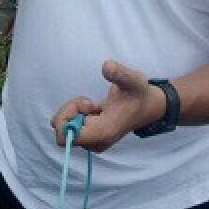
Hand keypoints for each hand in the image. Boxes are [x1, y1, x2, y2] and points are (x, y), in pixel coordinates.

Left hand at [49, 61, 166, 152]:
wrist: (146, 107)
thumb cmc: (139, 94)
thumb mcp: (134, 80)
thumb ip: (121, 73)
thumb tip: (106, 66)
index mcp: (103, 133)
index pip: (67, 136)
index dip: (66, 117)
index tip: (86, 103)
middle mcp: (96, 142)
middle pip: (62, 132)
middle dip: (70, 111)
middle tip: (90, 101)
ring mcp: (92, 142)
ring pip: (65, 128)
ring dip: (74, 112)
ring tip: (93, 104)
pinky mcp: (90, 138)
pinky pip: (70, 127)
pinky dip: (76, 114)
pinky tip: (93, 109)